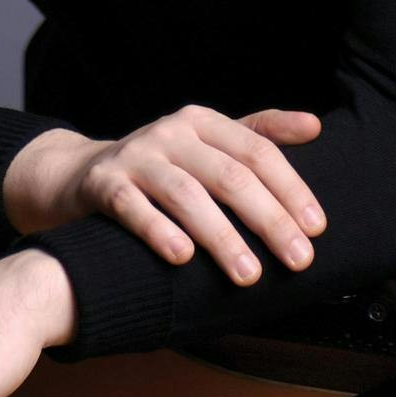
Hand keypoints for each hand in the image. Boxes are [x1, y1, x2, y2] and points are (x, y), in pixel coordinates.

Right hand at [2, 105, 324, 282]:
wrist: (79, 176)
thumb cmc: (160, 169)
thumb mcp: (207, 145)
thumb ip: (257, 135)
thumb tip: (315, 125)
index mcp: (202, 122)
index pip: (256, 150)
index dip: (290, 188)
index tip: (317, 228)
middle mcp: (171, 133)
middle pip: (229, 175)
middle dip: (269, 220)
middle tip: (299, 261)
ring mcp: (135, 156)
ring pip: (185, 194)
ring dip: (221, 236)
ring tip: (248, 274)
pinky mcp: (103, 184)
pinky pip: (132, 207)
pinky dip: (158, 231)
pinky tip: (181, 258)